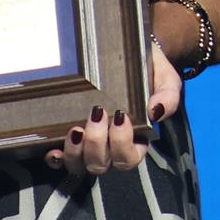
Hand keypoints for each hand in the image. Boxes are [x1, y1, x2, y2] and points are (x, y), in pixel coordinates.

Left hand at [45, 42, 181, 175]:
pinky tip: (52, 149)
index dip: (122, 144)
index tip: (121, 116)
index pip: (128, 157)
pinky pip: (59, 160)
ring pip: (78, 166)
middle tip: (97, 114)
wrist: (130, 54)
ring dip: (74, 152)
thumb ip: (167, 95)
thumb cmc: (149, 71)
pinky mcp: (69, 138)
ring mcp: (87, 147)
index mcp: (135, 141)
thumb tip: (156, 111)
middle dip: (96, 144)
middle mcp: (109, 149)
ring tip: (75, 129)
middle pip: (100, 165)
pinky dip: (55, 158)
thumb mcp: (165, 79)